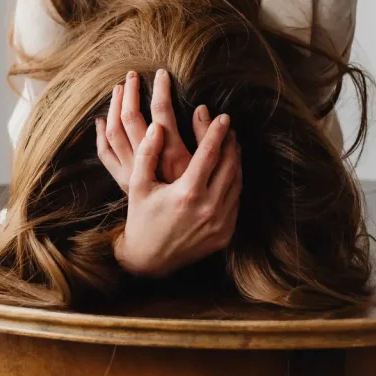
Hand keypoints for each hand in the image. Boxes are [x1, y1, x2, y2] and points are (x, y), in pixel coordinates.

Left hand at [95, 69, 208, 191]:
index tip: (162, 72)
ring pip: (114, 131)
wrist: (169, 237)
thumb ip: (205, 139)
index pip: (162, 112)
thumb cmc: (194, 200)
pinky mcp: (122, 180)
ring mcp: (130, 170)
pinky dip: (101, 133)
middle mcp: (147, 161)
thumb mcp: (204, 169)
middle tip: (133, 74)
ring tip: (120, 88)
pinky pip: (105, 152)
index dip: (161, 89)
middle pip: (132, 117)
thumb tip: (203, 108)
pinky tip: (102, 118)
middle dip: (132, 92)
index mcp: (171, 155)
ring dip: (115, 106)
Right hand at [112, 115, 242, 277]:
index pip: (209, 154)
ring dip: (236, 161)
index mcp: (187, 193)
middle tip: (229, 128)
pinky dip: (234, 182)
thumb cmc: (141, 217)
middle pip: (229, 165)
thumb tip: (157, 126)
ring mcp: (220, 223)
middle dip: (231, 143)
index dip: (217, 132)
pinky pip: (235, 201)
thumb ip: (147, 153)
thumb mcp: (139, 184)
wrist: (149, 259)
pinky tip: (229, 172)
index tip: (223, 116)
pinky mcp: (225, 234)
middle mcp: (208, 208)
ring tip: (231, 145)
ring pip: (236, 182)